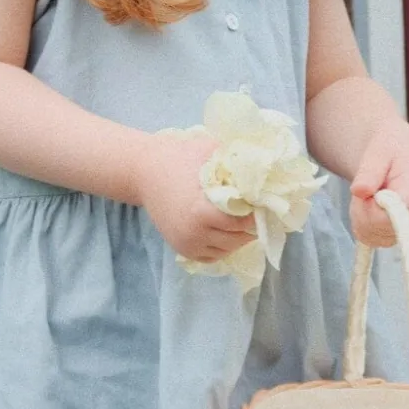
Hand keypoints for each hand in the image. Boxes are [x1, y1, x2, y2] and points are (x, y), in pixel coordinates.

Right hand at [133, 133, 256, 261]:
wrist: (142, 171)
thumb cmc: (177, 157)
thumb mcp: (209, 151)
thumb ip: (235, 161)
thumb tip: (265, 166)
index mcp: (201, 212)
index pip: (243, 223)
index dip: (257, 213)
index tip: (263, 202)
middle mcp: (194, 233)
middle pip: (237, 239)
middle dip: (251, 227)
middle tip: (258, 212)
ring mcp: (186, 243)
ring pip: (226, 250)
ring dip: (238, 238)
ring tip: (244, 220)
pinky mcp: (180, 247)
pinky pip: (210, 256)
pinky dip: (223, 247)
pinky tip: (227, 231)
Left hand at [349, 118, 408, 246]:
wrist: (395, 151)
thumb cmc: (388, 148)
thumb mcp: (376, 151)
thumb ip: (369, 171)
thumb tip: (360, 191)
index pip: (399, 214)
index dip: (375, 210)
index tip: (363, 194)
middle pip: (386, 229)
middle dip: (364, 212)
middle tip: (361, 190)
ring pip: (378, 238)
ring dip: (362, 220)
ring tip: (365, 196)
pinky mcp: (400, 232)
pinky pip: (376, 240)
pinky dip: (364, 227)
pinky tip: (366, 208)